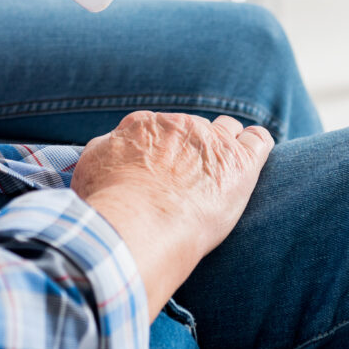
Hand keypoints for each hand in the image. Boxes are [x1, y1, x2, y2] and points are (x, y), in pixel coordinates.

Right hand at [73, 112, 274, 316]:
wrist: (140, 223)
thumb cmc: (110, 203)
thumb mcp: (88, 168)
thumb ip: (105, 151)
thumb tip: (113, 146)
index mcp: (143, 125)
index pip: (156, 128)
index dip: (157, 150)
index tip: (156, 173)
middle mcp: (179, 126)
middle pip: (192, 129)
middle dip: (190, 149)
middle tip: (185, 182)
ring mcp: (212, 141)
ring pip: (227, 129)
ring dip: (225, 145)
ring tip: (221, 171)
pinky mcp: (241, 162)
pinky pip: (259, 140)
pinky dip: (255, 147)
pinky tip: (251, 160)